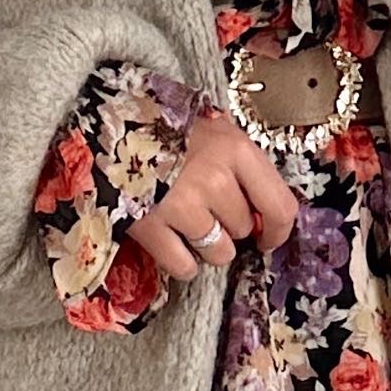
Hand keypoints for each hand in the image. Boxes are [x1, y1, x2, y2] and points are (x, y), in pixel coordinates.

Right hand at [126, 108, 300, 283]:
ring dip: (206, 246)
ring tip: (186, 222)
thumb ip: (245, 167)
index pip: (280, 207)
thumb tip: (264, 214)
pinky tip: (171, 241)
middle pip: (243, 230)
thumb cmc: (169, 128)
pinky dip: (181, 262)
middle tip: (205, 207)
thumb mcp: (217, 132)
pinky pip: (184, 266)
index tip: (267, 237)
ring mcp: (182, 205)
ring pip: (218, 253)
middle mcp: (215, 180)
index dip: (277, 230)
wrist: (110, 124)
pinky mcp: (151, 227)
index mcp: (237, 151)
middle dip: (229, 226)